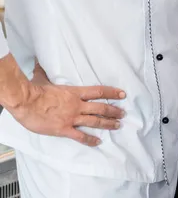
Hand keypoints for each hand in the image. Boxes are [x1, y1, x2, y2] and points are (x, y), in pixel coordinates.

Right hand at [9, 66, 126, 146]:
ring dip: (108, 124)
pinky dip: (90, 140)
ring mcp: (72, 117)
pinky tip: (98, 142)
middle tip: (124, 113)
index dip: (112, 92)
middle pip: (101, 108)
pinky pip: (80, 136)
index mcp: (75, 92)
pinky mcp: (64, 129)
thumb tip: (38, 62)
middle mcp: (77, 105)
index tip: (123, 94)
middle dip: (114, 111)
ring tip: (118, 125)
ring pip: (95, 121)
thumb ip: (45, 72)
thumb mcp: (43, 77)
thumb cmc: (34, 90)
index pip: (99, 91)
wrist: (25, 102)